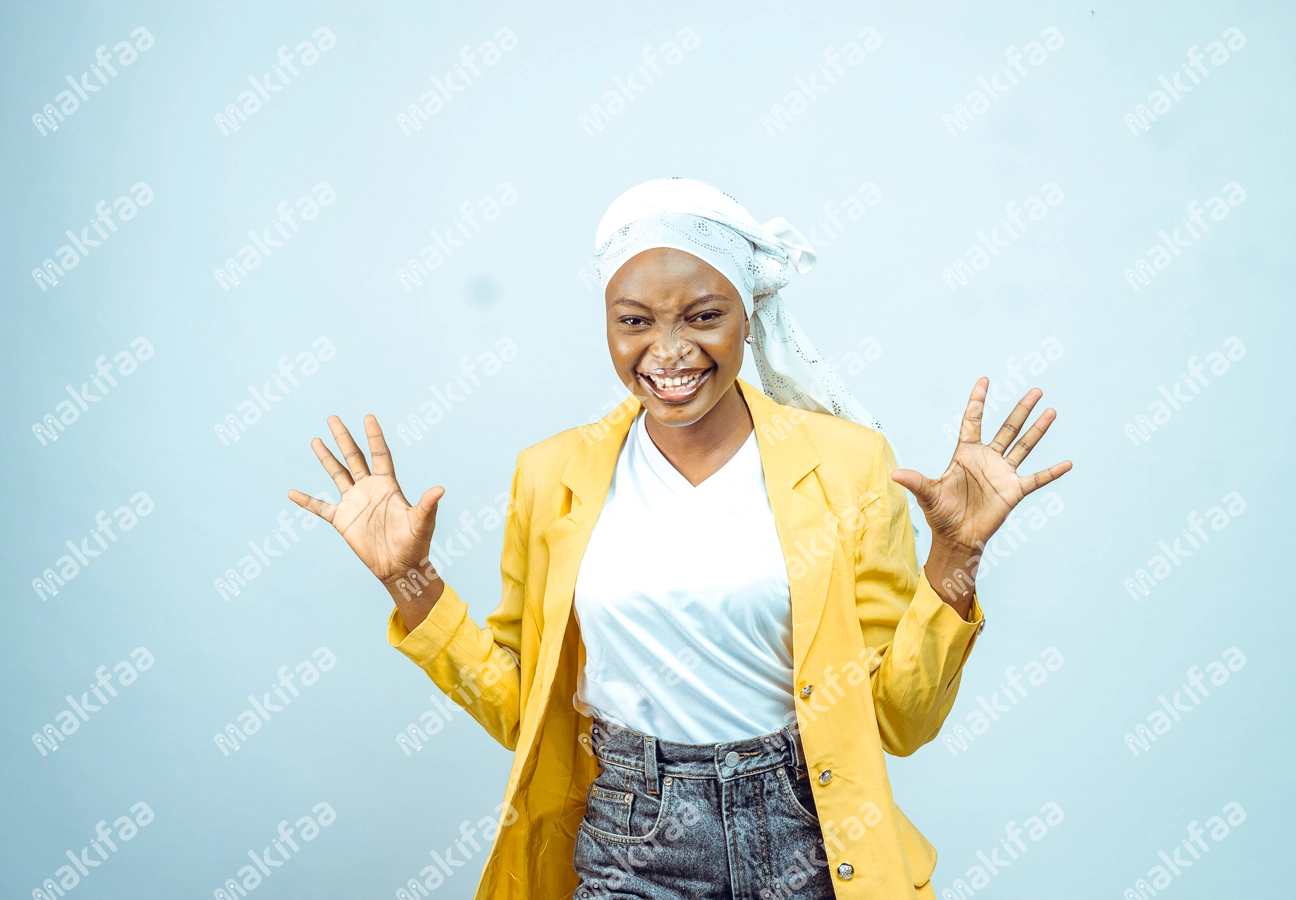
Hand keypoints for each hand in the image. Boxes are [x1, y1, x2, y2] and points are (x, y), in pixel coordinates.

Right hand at [289, 415, 444, 625]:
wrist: (399, 567)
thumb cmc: (415, 544)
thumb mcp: (422, 522)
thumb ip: (427, 505)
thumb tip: (440, 489)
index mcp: (388, 486)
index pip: (380, 455)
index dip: (374, 437)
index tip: (368, 417)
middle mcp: (369, 489)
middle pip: (354, 457)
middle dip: (344, 438)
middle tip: (333, 418)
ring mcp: (354, 502)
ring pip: (337, 474)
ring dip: (326, 458)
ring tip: (316, 440)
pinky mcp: (342, 520)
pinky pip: (321, 507)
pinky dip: (307, 500)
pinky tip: (292, 493)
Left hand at [891, 379, 1071, 611]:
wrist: (957, 538)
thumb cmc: (941, 514)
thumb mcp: (928, 495)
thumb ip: (916, 482)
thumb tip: (894, 475)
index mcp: (965, 454)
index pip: (972, 421)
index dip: (978, 401)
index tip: (985, 380)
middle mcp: (987, 459)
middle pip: (1007, 428)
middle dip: (1020, 409)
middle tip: (1035, 390)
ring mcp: (1002, 474)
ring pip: (1023, 446)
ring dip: (1037, 430)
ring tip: (1051, 411)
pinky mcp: (1014, 491)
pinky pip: (1036, 479)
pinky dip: (1052, 472)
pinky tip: (1067, 463)